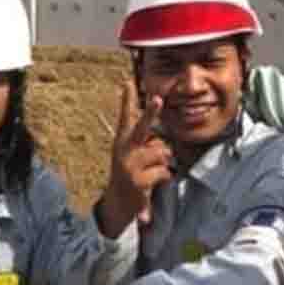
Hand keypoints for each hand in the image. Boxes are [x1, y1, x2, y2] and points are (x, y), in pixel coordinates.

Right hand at [101, 80, 172, 233]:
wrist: (118, 201)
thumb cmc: (131, 171)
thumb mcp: (133, 153)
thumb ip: (145, 141)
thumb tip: (160, 134)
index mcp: (122, 140)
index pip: (125, 117)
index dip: (128, 100)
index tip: (128, 83)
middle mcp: (124, 150)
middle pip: (142, 128)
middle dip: (151, 112)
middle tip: (157, 99)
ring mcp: (130, 165)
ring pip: (163, 152)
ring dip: (164, 161)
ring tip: (152, 170)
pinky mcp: (138, 181)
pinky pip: (164, 171)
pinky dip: (165, 177)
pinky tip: (153, 183)